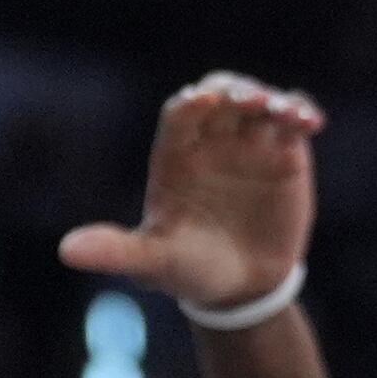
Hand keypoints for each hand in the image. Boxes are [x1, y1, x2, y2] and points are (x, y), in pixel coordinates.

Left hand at [62, 73, 323, 309]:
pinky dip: (303, 114)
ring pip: (263, 102)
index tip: (204, 101)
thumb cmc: (186, 270)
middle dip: (236, 91)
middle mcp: (213, 143)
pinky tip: (310, 122)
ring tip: (287, 114)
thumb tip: (66, 250)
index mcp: (176, 158)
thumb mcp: (151, 261)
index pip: (180, 115)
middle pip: (223, 95)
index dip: (191, 104)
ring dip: (275, 100)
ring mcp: (251, 146)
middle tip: (251, 101)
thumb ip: (114, 251)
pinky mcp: (286, 155)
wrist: (240, 286)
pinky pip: (295, 122)